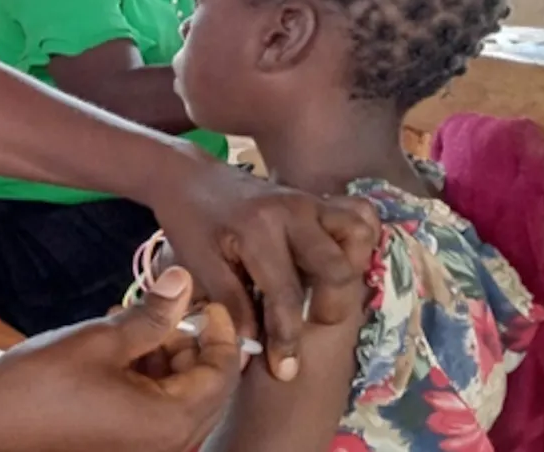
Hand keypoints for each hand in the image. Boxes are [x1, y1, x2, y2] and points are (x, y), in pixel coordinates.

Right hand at [0, 268, 239, 451]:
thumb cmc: (44, 381)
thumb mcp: (103, 339)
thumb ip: (153, 314)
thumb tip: (184, 280)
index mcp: (171, 423)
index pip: (222, 373)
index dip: (220, 331)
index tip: (205, 299)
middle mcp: (168, 446)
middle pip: (205, 389)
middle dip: (190, 345)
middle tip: (164, 308)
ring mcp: (145, 451)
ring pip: (178, 398)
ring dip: (164, 359)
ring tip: (130, 323)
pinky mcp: (124, 448)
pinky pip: (154, 412)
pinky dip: (146, 379)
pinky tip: (118, 350)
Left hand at [150, 152, 377, 383]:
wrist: (187, 175)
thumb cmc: (189, 220)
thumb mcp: (199, 263)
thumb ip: (230, 303)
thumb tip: (253, 348)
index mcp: (258, 230)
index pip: (287, 295)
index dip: (287, 338)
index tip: (285, 369)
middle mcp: (292, 211)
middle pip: (334, 269)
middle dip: (329, 308)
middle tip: (312, 327)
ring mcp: (307, 200)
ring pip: (355, 235)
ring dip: (349, 269)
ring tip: (326, 293)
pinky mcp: (314, 198)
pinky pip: (354, 215)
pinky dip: (355, 241)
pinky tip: (338, 264)